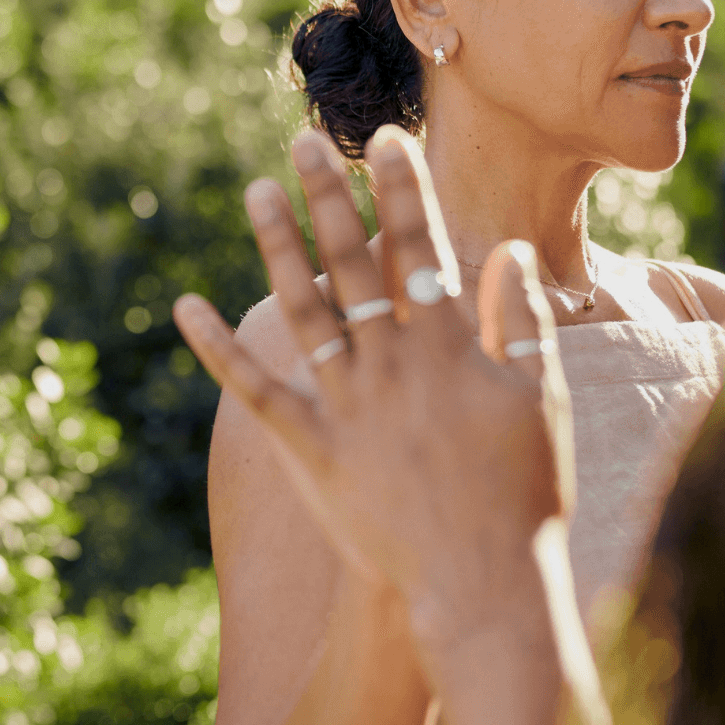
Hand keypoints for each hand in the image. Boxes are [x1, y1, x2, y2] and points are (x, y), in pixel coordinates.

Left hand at [175, 126, 574, 646]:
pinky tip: (185, 307)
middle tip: (303, 143)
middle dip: (328, 196)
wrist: (482, 585)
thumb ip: (523, 321)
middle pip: (352, 264)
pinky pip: (254, 391)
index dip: (403, 190)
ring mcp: (346, 406)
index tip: (385, 140)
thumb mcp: (539, 398)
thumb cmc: (524, 493)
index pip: (421, 249)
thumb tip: (512, 251)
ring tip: (255, 191)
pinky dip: (218, 348)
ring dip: (277, 245)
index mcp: (449, 348)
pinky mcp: (310, 449)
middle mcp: (392, 366)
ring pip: (304, 309)